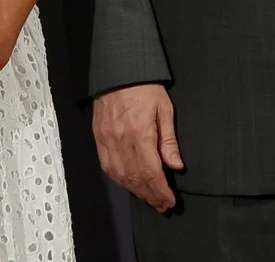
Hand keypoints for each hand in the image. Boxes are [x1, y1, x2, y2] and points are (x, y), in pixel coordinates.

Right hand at [93, 82, 182, 211]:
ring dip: (134, 190)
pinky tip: (128, 183)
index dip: (160, 190)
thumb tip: (176, 166)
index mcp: (140, 133)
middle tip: (162, 205)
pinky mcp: (98, 137)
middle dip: (150, 195)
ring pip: (119, 175)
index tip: (170, 201)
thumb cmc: (145, 88)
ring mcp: (107, 139)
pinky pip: (107, 165)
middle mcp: (121, 139)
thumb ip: (169, 141)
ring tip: (148, 197)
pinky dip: (118, 178)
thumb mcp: (165, 110)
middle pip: (135, 178)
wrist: (117, 71)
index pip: (151, 172)